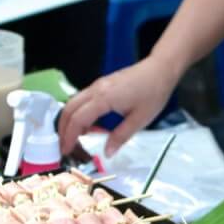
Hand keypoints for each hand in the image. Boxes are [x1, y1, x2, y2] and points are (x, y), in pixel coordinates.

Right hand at [58, 57, 178, 156]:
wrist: (160, 69)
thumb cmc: (153, 93)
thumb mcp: (140, 120)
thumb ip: (121, 136)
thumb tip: (107, 153)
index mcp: (104, 98)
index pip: (78, 119)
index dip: (69, 136)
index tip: (66, 151)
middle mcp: (96, 90)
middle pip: (69, 108)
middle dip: (63, 129)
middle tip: (64, 147)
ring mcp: (97, 85)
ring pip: (73, 102)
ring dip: (69, 121)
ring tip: (73, 139)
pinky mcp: (102, 85)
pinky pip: (82, 99)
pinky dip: (78, 113)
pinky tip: (86, 127)